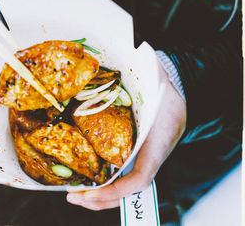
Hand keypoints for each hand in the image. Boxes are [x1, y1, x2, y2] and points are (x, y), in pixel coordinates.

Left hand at [66, 60, 186, 209]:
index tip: (91, 192)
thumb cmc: (162, 80)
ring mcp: (145, 154)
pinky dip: (105, 182)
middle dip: (102, 199)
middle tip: (74, 198)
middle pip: (129, 189)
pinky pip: (122, 174)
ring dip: (101, 196)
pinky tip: (87, 181)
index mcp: (159, 139)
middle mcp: (153, 153)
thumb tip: (124, 49)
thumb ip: (140, 69)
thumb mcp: (152, 75)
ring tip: (76, 196)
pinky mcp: (137, 150)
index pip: (142, 176)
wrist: (174, 84)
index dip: (118, 190)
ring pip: (125, 186)